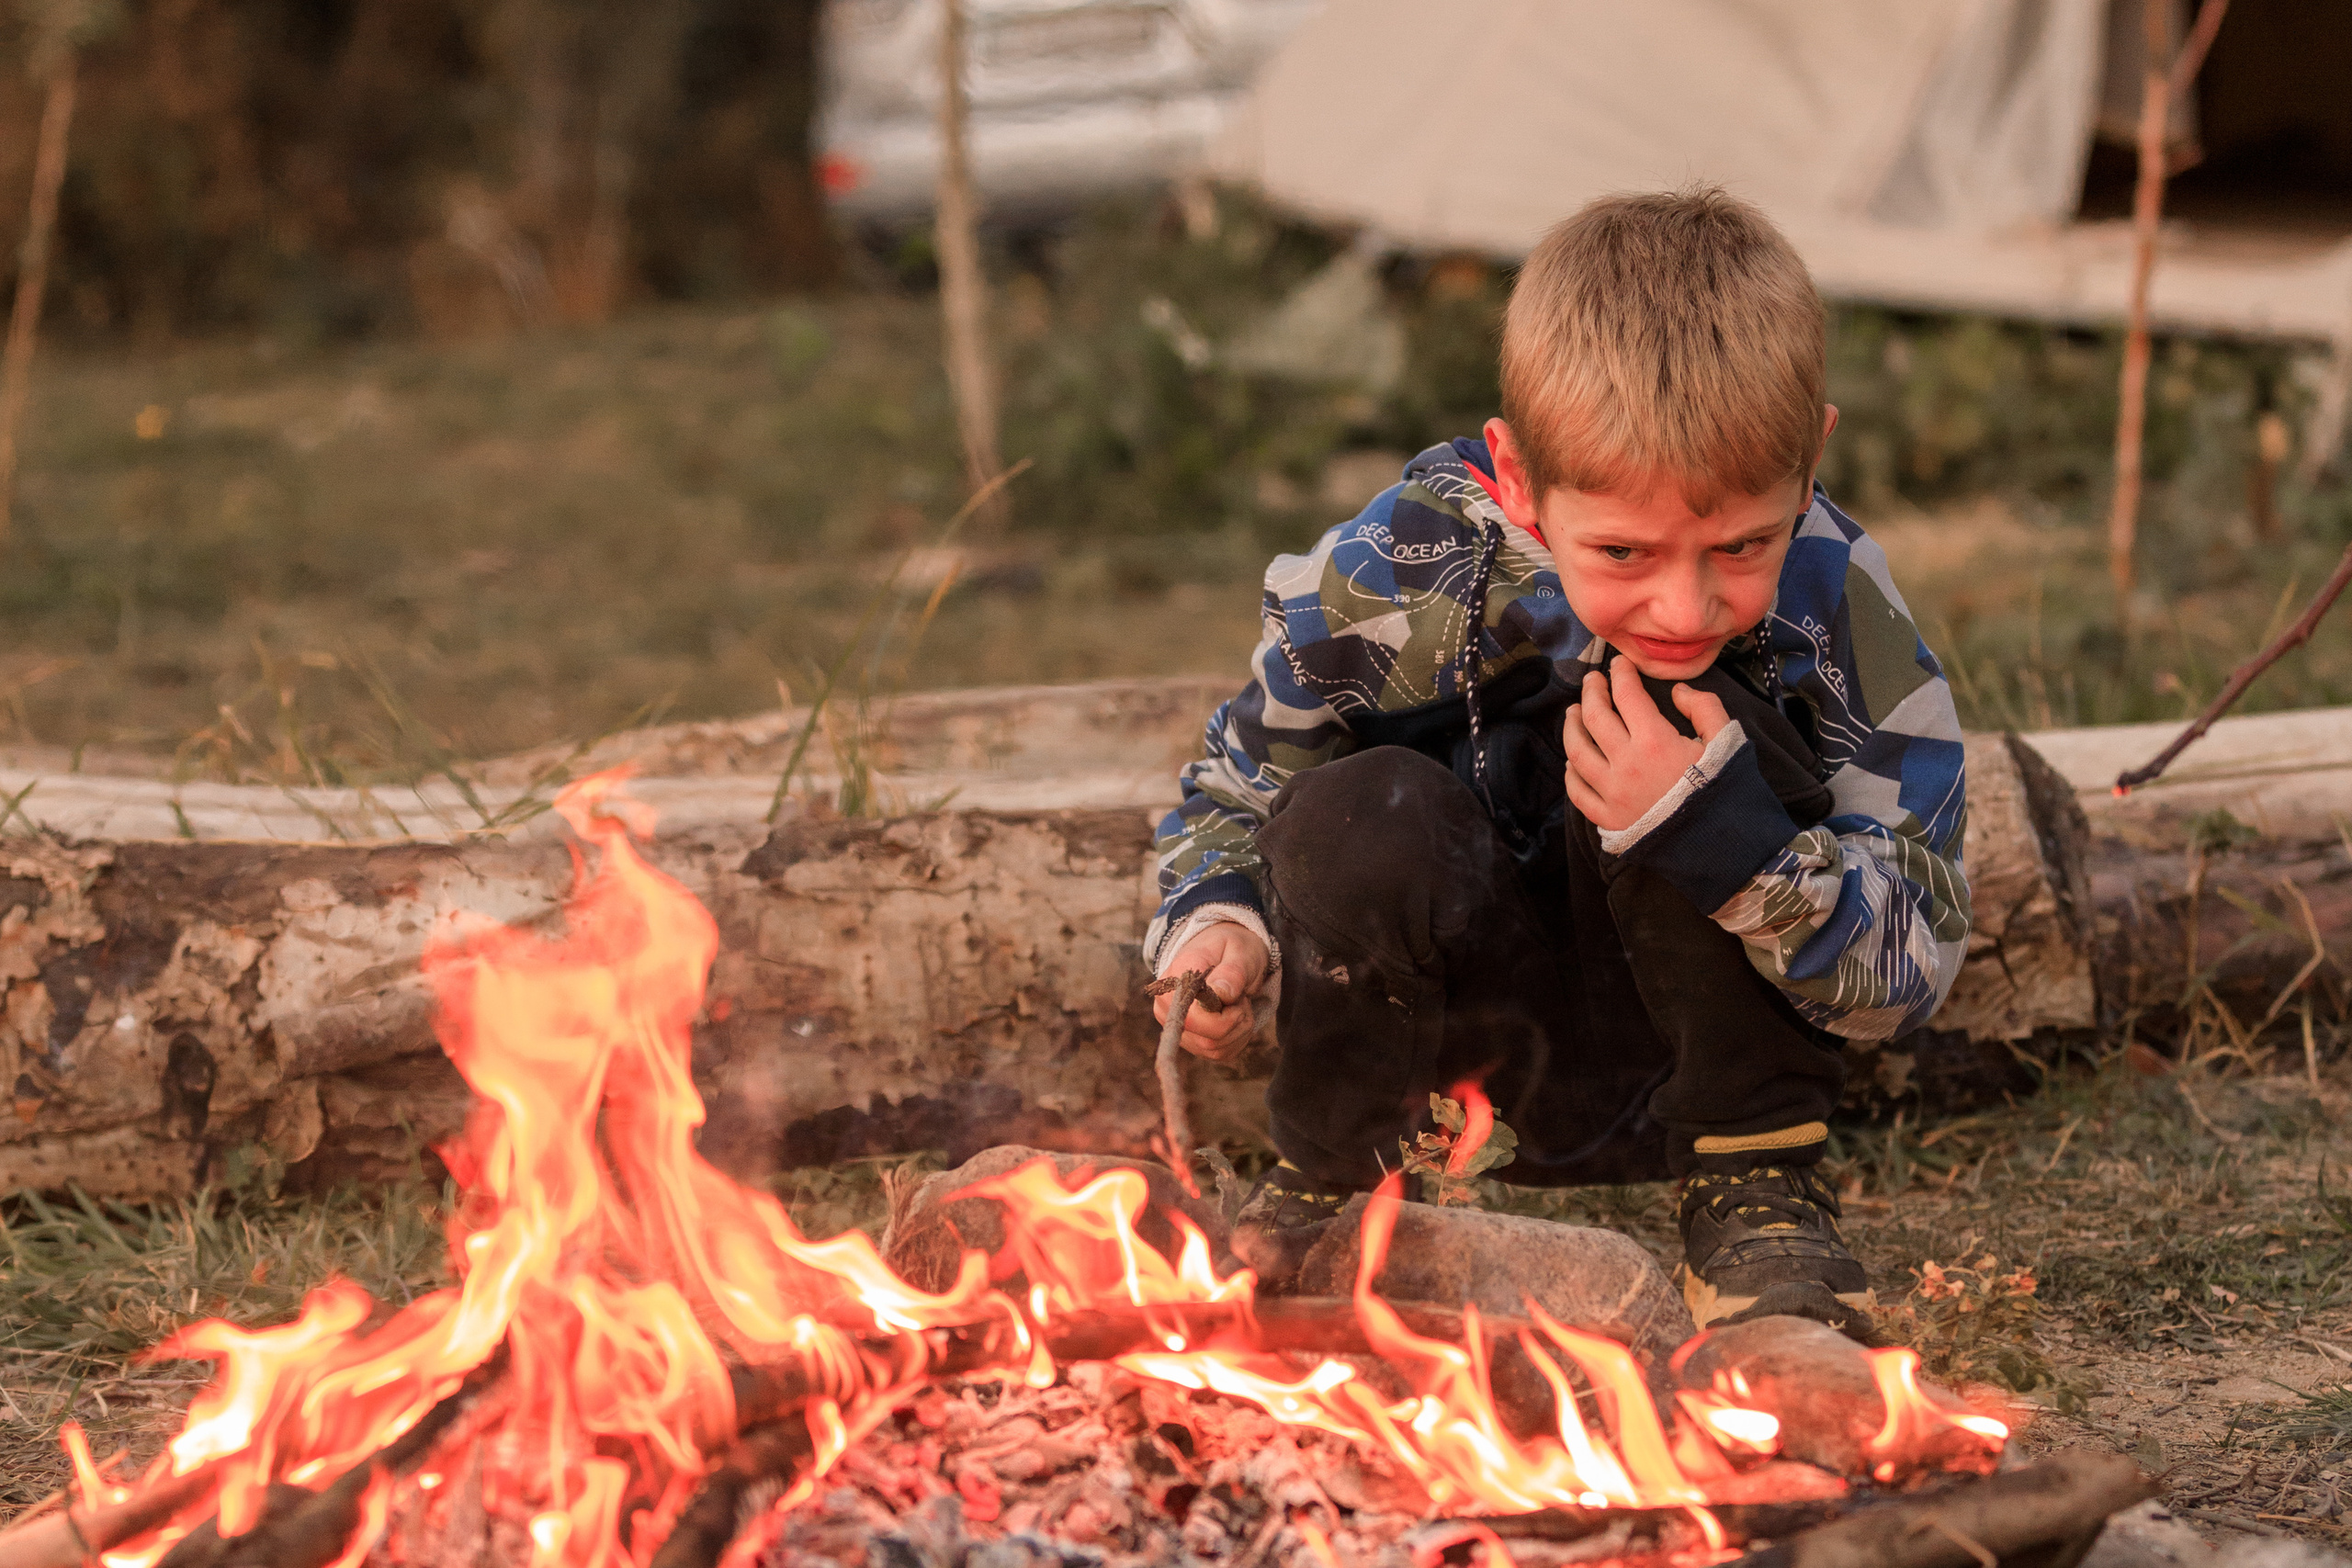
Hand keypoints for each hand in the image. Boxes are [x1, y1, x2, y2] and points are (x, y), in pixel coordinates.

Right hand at [1152, 923, 1267, 1062]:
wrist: (1224, 952)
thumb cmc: (1231, 948)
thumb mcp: (1239, 952)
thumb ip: (1232, 972)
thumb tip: (1221, 993)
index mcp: (1174, 982)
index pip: (1194, 1019)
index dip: (1226, 1017)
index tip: (1237, 996)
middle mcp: (1168, 1010)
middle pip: (1208, 1040)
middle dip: (1237, 1022)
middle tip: (1241, 997)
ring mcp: (1178, 1028)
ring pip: (1216, 1050)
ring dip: (1239, 1029)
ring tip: (1238, 1002)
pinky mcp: (1191, 1041)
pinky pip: (1220, 1053)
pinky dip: (1237, 1037)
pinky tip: (1235, 1015)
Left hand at [1563, 657, 1731, 831]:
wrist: (1722, 846)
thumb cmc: (1726, 790)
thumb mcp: (1726, 740)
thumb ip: (1704, 707)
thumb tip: (1678, 691)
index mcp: (1655, 741)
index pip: (1627, 695)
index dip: (1620, 673)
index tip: (1618, 664)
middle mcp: (1626, 764)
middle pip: (1595, 717)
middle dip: (1591, 692)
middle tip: (1592, 681)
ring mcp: (1613, 793)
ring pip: (1577, 752)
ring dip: (1572, 727)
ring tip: (1573, 713)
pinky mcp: (1609, 819)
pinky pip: (1578, 792)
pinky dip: (1572, 772)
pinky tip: (1573, 761)